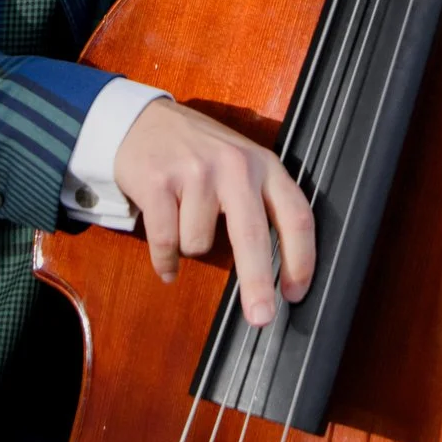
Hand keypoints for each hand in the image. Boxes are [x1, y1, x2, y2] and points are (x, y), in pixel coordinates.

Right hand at [112, 96, 315, 329]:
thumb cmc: (197, 154)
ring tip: (182, 221)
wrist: (140, 123)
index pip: (295, 215)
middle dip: (257, 284)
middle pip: (252, 235)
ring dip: (189, 247)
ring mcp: (195, 172)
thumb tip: (278, 270)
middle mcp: (234, 166)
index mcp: (264, 165)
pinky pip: (166, 242)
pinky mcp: (158, 182)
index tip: (295, 293)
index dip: (300, 259)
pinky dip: (165, 261)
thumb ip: (261, 202)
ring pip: (199, 244)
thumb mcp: (241, 164)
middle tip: (261, 318)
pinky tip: (167, 261)